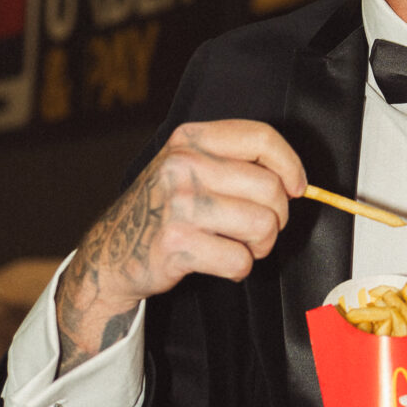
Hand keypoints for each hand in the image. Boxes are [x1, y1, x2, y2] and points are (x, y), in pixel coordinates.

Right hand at [55, 119, 305, 372]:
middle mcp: (183, 165)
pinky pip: (240, 259)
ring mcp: (179, 204)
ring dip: (260, 245)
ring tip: (242, 246)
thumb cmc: (162, 209)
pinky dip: (239, 268)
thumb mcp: (187, 166)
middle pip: (270, 188)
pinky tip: (221, 262)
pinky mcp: (177, 243)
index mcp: (191, 139)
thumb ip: (232, 161)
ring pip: (262, 225)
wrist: (110, 253)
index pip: (261, 137)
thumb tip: (292, 180)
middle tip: (259, 229)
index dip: (290, 164)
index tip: (296, 187)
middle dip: (276, 217)